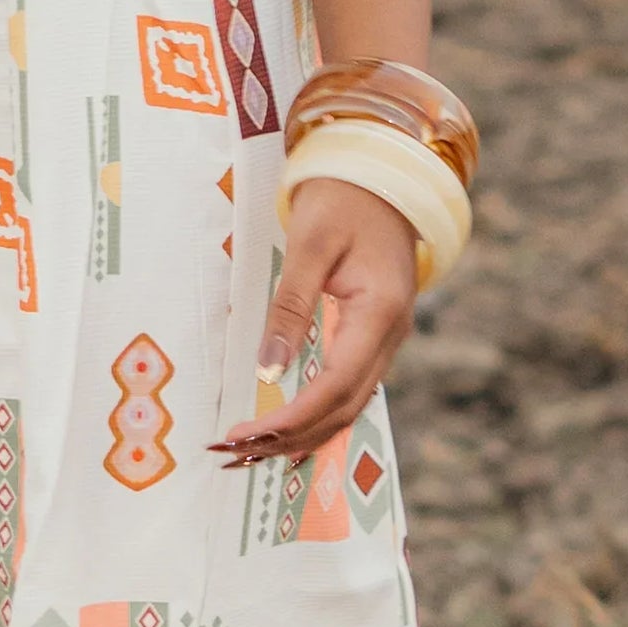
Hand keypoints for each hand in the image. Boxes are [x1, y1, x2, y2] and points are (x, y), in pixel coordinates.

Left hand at [214, 173, 419, 469]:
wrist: (380, 176)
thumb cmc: (342, 199)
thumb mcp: (310, 244)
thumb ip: (290, 306)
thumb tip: (268, 369)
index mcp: (380, 313)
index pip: (336, 385)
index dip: (292, 417)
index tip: (247, 434)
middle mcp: (391, 335)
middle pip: (345, 408)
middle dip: (293, 436)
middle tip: (236, 450)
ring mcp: (387, 339)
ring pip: (349, 405)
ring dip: (304, 432)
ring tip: (252, 449)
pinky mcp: (373, 336)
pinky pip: (348, 387)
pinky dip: (317, 413)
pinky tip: (285, 427)